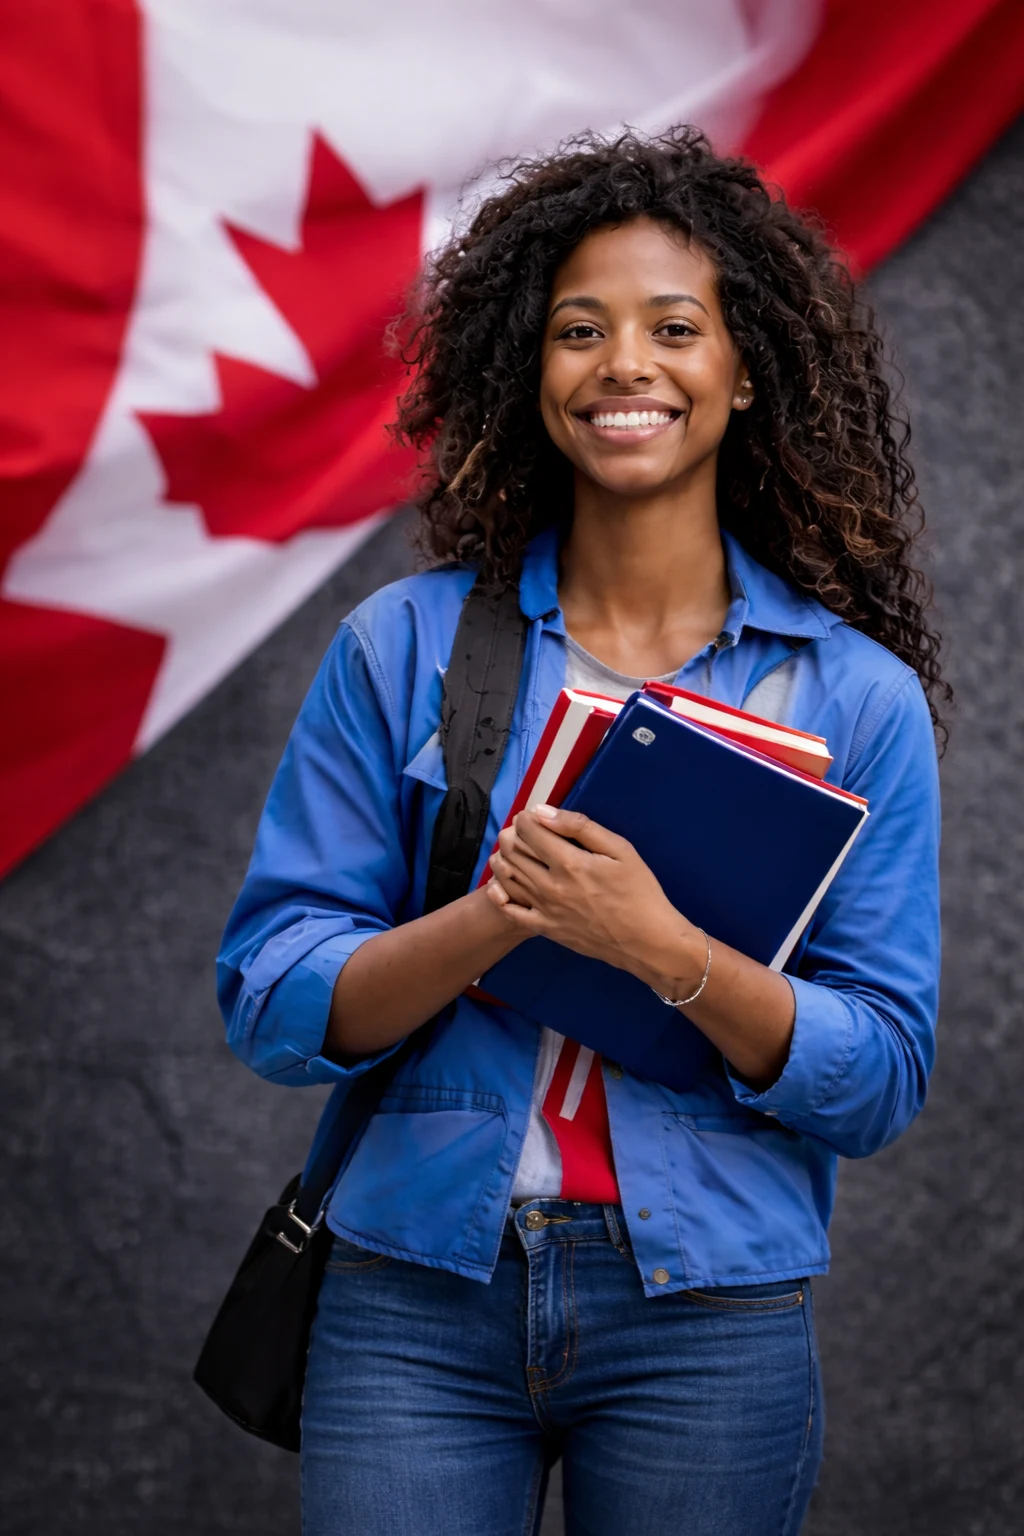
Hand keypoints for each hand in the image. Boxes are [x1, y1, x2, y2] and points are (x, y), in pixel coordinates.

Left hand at [486, 804, 705, 996]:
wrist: (647, 941)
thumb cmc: (639, 892)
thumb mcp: (620, 850)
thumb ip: (580, 827)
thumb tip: (543, 812)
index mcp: (568, 862)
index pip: (528, 831)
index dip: (525, 818)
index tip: (533, 817)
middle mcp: (549, 885)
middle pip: (513, 851)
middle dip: (513, 834)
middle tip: (523, 832)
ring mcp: (544, 909)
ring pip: (507, 876)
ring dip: (504, 857)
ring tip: (514, 851)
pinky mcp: (545, 929)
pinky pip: (510, 911)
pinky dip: (499, 894)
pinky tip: (500, 885)